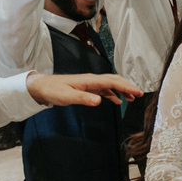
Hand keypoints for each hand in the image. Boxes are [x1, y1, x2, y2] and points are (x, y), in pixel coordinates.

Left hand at [26, 72, 141, 106]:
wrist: (42, 87)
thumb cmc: (53, 91)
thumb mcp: (67, 97)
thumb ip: (84, 98)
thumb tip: (100, 101)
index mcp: (90, 80)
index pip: (113, 82)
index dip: (126, 86)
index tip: (138, 92)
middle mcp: (92, 80)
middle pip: (114, 80)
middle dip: (128, 86)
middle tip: (139, 95)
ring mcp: (90, 84)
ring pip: (110, 84)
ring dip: (122, 90)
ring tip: (132, 98)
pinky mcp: (86, 88)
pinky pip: (104, 89)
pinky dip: (113, 94)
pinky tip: (117, 101)